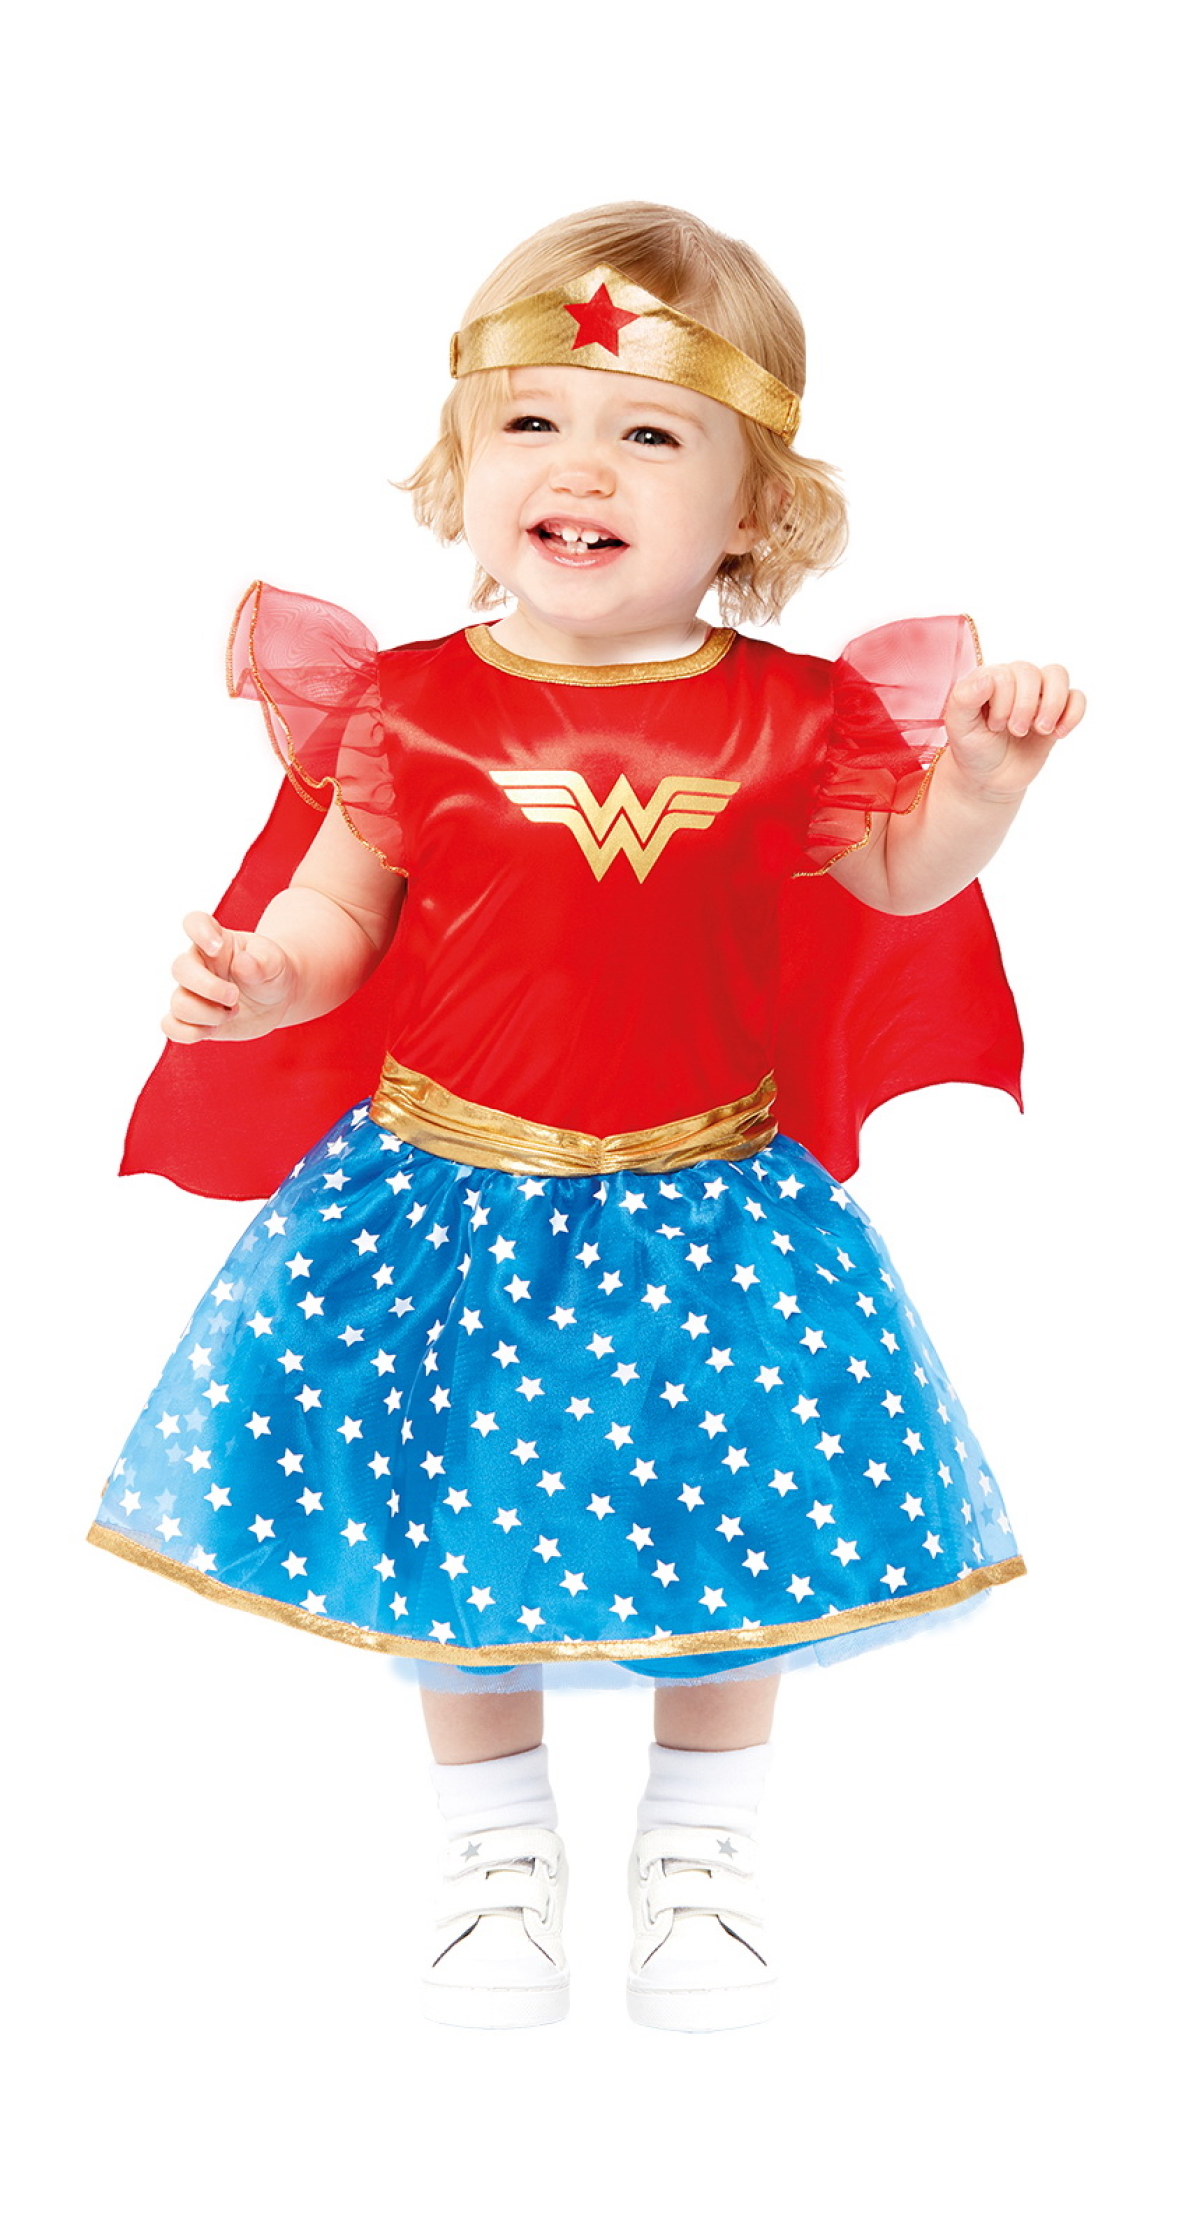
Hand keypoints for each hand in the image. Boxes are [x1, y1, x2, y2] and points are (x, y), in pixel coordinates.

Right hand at [163, 911, 296, 1042]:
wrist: (276, 998)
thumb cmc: (272, 972)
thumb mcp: (276, 962)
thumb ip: (262, 961)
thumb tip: (242, 963)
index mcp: (217, 940)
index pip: (194, 922)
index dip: (199, 932)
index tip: (218, 947)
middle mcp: (198, 964)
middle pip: (180, 969)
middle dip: (209, 988)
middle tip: (235, 997)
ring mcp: (192, 991)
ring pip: (178, 1003)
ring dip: (208, 1014)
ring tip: (233, 1011)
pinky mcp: (192, 1018)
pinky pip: (171, 1026)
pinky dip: (189, 1033)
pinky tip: (213, 1029)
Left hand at [943, 662, 1085, 797]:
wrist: (989, 778)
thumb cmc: (972, 749)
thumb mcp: (958, 727)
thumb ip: (964, 699)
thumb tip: (986, 679)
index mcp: (990, 679)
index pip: (1006, 674)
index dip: (1003, 701)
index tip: (994, 726)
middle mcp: (1015, 681)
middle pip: (1032, 672)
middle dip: (1025, 705)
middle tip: (1015, 731)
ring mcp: (1038, 696)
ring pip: (1058, 675)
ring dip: (1052, 703)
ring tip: (1041, 730)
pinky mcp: (1057, 713)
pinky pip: (1077, 698)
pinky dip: (1073, 713)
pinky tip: (1058, 734)